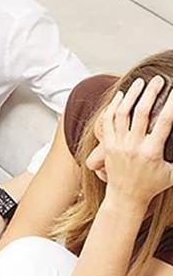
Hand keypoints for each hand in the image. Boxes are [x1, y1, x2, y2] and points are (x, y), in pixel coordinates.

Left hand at [98, 76, 172, 206]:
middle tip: (158, 79)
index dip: (171, 105)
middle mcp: (133, 146)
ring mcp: (118, 144)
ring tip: (140, 82)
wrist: (125, 196)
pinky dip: (114, 106)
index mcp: (151, 152)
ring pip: (122, 113)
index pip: (164, 122)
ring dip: (132, 95)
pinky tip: (122, 96)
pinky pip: (108, 121)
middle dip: (150, 93)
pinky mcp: (108, 145)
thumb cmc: (153, 184)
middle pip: (141, 113)